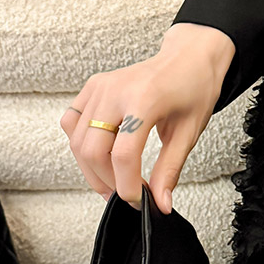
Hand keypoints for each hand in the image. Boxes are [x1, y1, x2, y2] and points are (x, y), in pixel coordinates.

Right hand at [60, 22, 234, 211]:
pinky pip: (72, 124)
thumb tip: (160, 203)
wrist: (187, 60)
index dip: (128, 187)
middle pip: (93, 151)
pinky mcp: (92, 88)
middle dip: (108, 182)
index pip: (123, 156)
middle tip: (127, 194)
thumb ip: (169, 171)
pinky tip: (102, 156)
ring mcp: (100, 87)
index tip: (138, 200)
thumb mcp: (187, 135)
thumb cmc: (192, 90)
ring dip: (93, 170)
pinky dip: (82, 147)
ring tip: (115, 181)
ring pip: (77, 142)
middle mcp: (115, 91)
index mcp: (144, 100)